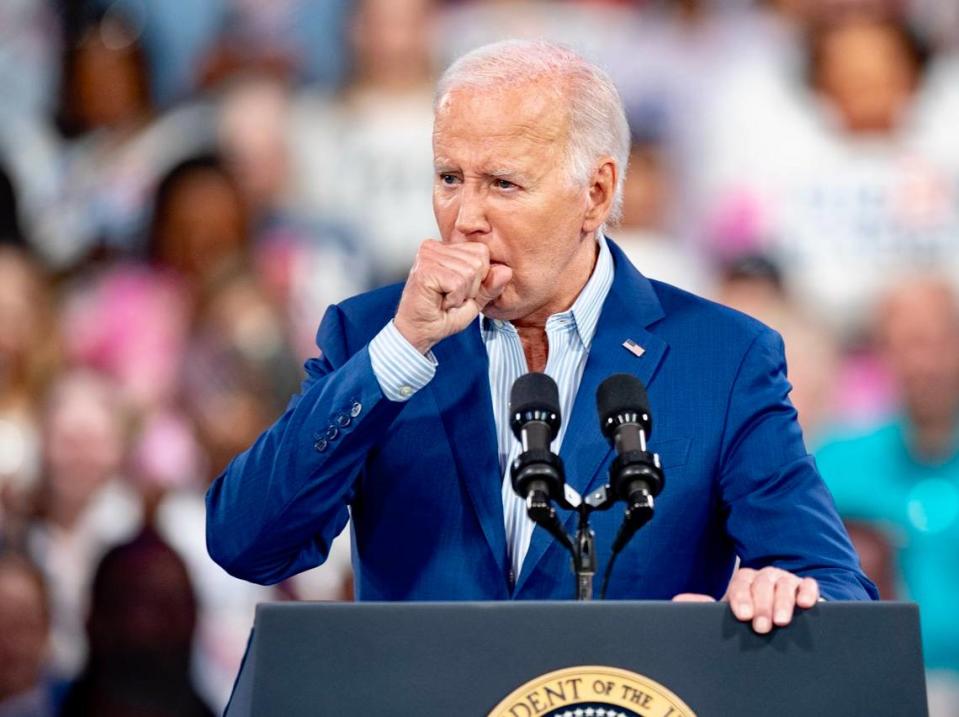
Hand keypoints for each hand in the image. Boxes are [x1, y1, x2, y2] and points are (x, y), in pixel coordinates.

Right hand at [394, 240, 511, 353]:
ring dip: (461, 295)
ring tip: (444, 300)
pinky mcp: (425, 269)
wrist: (418, 334)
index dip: (478, 279)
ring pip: (470, 272)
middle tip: (450, 298)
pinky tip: (440, 302)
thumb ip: (490, 286)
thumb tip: (506, 271)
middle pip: (478, 261)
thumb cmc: (441, 317)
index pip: (482, 252)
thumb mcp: (474, 301)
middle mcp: (434, 247)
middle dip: (471, 288)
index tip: (458, 292)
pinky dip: (454, 298)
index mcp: (445, 249)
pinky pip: (458, 282)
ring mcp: (428, 256)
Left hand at [673, 567, 819, 633]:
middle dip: (762, 604)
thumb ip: (703, 606)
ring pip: (784, 584)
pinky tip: (807, 604)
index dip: (741, 598)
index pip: (741, 583)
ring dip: (783, 602)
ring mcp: (786, 581)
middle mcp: (765, 578)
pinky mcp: (806, 589)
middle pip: (763, 583)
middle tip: (761, 626)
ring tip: (782, 621)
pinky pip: (809, 585)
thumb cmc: (748, 617)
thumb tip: (678, 600)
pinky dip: (808, 592)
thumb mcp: (727, 613)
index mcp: (744, 581)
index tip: (742, 615)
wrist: (774, 620)